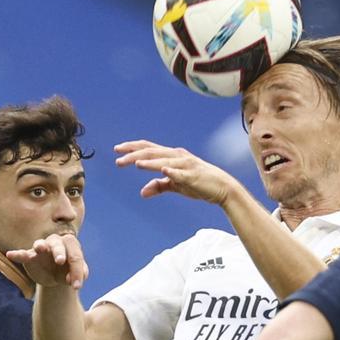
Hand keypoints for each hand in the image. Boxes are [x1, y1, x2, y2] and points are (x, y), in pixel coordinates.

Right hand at [6, 233, 88, 289]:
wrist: (54, 275)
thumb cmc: (67, 270)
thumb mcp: (74, 274)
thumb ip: (78, 273)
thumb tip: (70, 279)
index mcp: (71, 245)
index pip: (75, 257)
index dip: (77, 272)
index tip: (76, 287)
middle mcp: (56, 242)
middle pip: (59, 246)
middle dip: (60, 253)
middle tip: (61, 261)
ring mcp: (42, 248)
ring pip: (40, 244)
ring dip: (40, 246)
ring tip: (40, 248)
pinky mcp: (29, 256)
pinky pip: (22, 254)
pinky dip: (17, 254)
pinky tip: (10, 254)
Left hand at [115, 140, 237, 204]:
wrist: (222, 188)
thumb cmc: (198, 183)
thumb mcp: (176, 185)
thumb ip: (159, 186)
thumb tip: (142, 192)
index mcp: (171, 156)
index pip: (148, 148)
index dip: (132, 147)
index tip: (117, 150)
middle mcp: (177, 156)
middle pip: (152, 152)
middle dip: (134, 154)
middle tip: (118, 159)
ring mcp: (185, 165)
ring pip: (163, 160)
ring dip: (149, 162)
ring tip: (135, 164)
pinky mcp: (193, 175)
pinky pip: (180, 173)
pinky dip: (171, 170)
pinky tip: (162, 170)